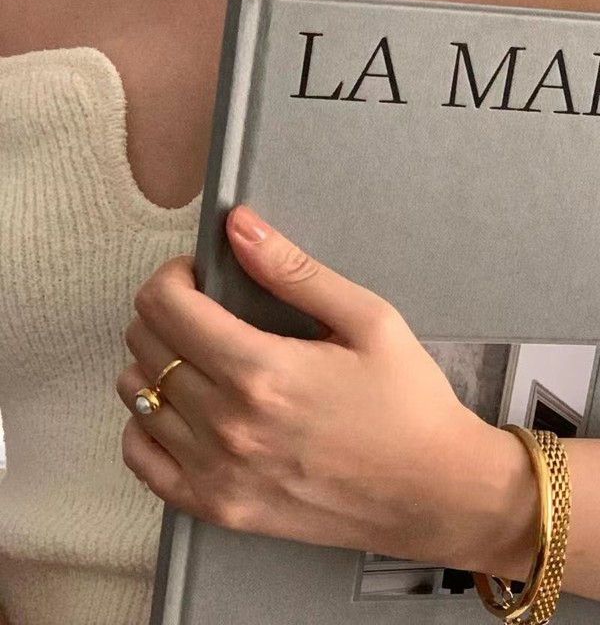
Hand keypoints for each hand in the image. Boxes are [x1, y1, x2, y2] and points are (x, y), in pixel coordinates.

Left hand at [116, 205, 512, 564]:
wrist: (435, 492)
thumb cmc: (408, 403)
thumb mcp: (368, 320)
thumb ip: (295, 271)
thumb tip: (239, 226)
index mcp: (261, 371)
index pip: (166, 306)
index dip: (172, 276)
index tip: (198, 274)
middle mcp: (227, 426)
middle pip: (145, 345)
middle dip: (164, 310)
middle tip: (201, 307)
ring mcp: (217, 474)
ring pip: (136, 397)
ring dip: (153, 362)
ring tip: (195, 355)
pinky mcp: (219, 509)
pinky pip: (141, 461)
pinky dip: (146, 425)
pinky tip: (180, 409)